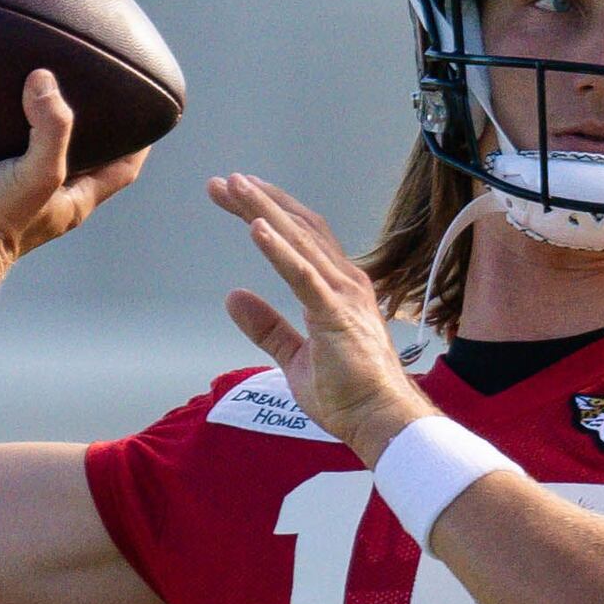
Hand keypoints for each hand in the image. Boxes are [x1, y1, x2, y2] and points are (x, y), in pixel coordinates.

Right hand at [0, 71, 145, 271]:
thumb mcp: (35, 174)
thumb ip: (49, 129)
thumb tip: (44, 79)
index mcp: (77, 198)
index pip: (124, 167)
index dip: (140, 141)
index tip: (148, 109)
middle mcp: (55, 195)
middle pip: (90, 156)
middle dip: (98, 126)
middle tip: (98, 86)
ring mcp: (23, 189)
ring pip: (47, 149)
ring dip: (53, 122)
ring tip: (53, 86)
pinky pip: (11, 148)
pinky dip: (15, 126)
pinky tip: (7, 102)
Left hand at [210, 172, 431, 456]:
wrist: (381, 420)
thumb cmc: (349, 394)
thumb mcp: (294, 357)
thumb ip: (267, 326)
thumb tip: (234, 297)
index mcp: (337, 289)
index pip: (300, 238)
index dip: (268, 213)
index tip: (234, 196)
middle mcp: (344, 281)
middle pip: (298, 228)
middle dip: (258, 201)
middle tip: (222, 183)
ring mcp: (342, 294)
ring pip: (299, 240)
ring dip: (263, 211)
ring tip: (234, 187)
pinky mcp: (335, 314)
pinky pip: (302, 275)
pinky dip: (277, 249)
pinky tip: (255, 228)